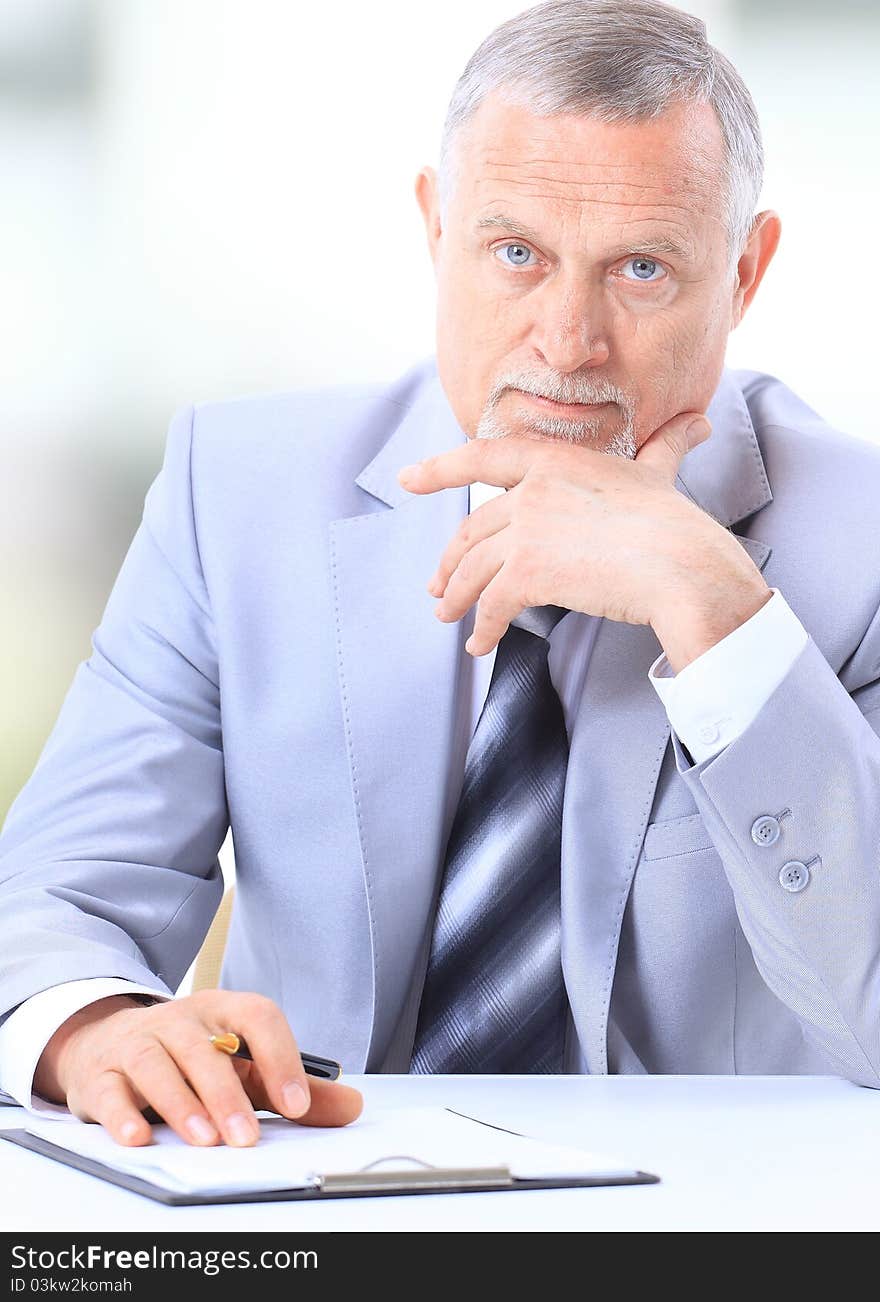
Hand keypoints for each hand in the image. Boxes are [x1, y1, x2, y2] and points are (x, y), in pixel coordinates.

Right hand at [34, 990, 363, 1146]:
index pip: (256, 1017)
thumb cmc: (190, 1058)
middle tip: (248, 1138)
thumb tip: (351, 1106)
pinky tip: (138, 1138)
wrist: (109, 1042)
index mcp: (222, 1012)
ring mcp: (136, 1044)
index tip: (297, 1104)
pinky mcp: (100, 1075)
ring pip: (156, 1065)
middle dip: (227, 1095)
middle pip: (203, 1049)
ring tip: (205, 1140)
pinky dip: (121, 1115)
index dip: (280, 1057)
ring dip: (181, 1103)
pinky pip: (109, 1091)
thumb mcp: (243, 1067)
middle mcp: (179, 1021)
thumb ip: (293, 1088)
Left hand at [398, 410, 771, 668]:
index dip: (440, 469)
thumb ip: (666, 448)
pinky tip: (478, 645)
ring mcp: (526, 530)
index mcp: (555, 460)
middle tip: (439, 584)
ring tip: (448, 617)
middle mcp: (532, 490)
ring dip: (456, 597)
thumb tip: (697, 424)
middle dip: (450, 560)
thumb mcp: (660, 474)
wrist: (681, 565)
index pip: (483, 457)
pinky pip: (491, 605)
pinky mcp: (528, 573)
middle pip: (474, 529)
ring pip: (473, 568)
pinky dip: (482, 627)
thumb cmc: (676, 522)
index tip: (408, 478)